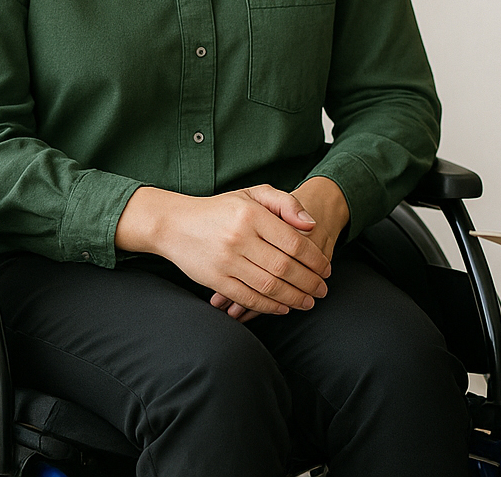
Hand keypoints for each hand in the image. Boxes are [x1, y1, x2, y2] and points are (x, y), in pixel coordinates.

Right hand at [210, 176, 349, 320]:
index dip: (315, 259)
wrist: (174, 224)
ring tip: (308, 302)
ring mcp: (226, 261)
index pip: (294, 242)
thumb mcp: (252, 194)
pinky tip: (283, 307)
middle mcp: (239, 237)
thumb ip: (285, 203)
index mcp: (251, 214)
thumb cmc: (220, 209)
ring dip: (294, 298)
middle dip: (310, 282)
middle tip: (323, 290)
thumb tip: (311, 225)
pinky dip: (269, 306)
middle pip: (285, 267)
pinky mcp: (215, 280)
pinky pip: (248, 298)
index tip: (327, 269)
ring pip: (269, 286)